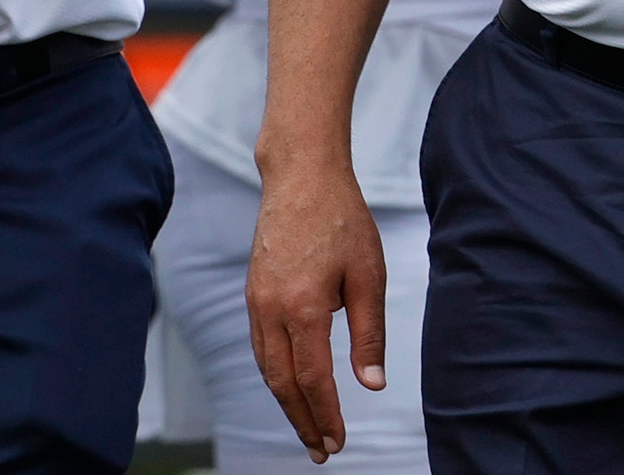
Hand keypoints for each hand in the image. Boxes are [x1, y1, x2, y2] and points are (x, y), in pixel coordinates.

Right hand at [247, 155, 388, 464]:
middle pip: (282, 383)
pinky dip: (275, 374)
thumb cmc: (342, 219)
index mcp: (303, 308)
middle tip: (321, 450)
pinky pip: (261, 346)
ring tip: (308, 427)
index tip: (337, 443)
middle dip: (302, 420)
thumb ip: (369, 334)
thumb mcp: (368, 275)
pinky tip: (292, 385)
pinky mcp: (252, 293)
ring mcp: (255, 302)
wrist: (302, 176)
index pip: (312, 379)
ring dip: (286, 402)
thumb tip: (371, 385)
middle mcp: (270, 310)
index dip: (325, 415)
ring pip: (267, 368)